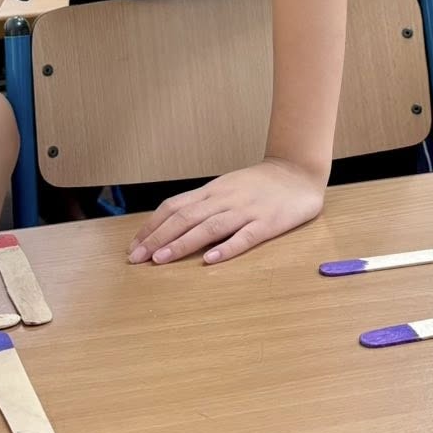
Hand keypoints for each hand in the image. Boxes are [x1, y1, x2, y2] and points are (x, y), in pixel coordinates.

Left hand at [128, 158, 324, 264]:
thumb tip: (171, 224)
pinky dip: (226, 248)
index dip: (152, 226)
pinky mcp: (267, 223)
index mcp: (213, 191)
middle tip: (137, 259)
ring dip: (182, 244)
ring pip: (209, 227)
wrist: (298, 171)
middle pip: (185, 217)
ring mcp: (246, 210)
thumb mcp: (226, 187)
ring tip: (161, 260)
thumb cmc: (260, 184)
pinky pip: (244, 237)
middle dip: (158, 238)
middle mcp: (224, 198)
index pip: (174, 207)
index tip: (134, 246)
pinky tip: (210, 260)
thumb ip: (204, 203)